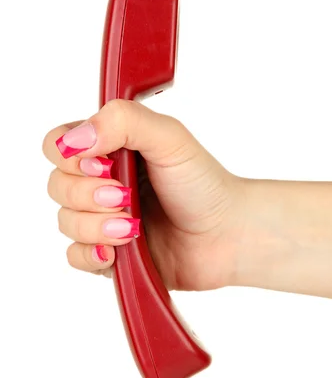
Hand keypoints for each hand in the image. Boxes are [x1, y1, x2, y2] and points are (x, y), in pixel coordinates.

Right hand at [42, 99, 243, 290]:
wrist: (227, 235)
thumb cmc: (203, 184)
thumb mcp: (169, 138)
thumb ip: (123, 121)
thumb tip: (74, 140)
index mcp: (109, 148)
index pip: (57, 144)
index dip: (69, 156)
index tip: (103, 164)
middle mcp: (100, 182)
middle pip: (57, 186)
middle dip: (88, 195)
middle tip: (126, 197)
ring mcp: (102, 220)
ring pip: (65, 223)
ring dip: (96, 226)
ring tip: (133, 227)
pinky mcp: (109, 253)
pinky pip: (76, 256)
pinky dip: (93, 254)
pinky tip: (118, 250)